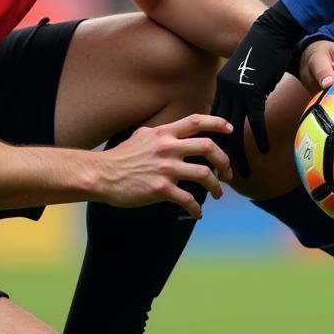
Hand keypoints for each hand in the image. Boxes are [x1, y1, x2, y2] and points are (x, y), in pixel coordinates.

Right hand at [95, 114, 233, 218]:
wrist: (103, 175)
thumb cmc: (121, 156)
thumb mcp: (142, 135)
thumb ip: (160, 133)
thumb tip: (170, 132)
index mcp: (165, 133)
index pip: (196, 121)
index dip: (217, 123)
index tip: (230, 129)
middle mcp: (168, 148)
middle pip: (208, 147)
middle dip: (224, 161)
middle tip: (227, 172)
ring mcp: (166, 168)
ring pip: (204, 175)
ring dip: (217, 186)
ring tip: (218, 193)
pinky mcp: (161, 189)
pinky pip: (188, 200)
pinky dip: (197, 208)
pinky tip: (197, 213)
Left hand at [211, 1, 305, 176]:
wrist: (272, 32)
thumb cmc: (264, 53)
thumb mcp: (246, 75)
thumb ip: (243, 93)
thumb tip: (246, 110)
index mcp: (221, 88)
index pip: (212, 123)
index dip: (213, 144)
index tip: (216, 163)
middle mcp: (225, 91)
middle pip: (218, 131)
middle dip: (220, 157)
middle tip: (224, 178)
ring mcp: (238, 91)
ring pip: (234, 131)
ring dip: (238, 155)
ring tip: (242, 174)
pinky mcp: (254, 90)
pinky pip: (256, 120)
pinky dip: (261, 137)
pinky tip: (265, 152)